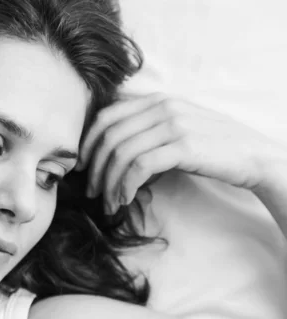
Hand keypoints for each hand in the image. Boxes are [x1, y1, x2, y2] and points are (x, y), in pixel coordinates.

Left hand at [76, 93, 286, 213]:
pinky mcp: (184, 146)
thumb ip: (145, 130)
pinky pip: (140, 166)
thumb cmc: (210, 147)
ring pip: (121, 152)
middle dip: (93, 167)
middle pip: (109, 136)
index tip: (80, 167)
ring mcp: (173, 124)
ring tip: (107, 202)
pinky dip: (125, 185)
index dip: (87, 143)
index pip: (106, 116)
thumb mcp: (174, 129)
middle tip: (89, 191)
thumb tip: (109, 152)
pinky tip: (123, 200)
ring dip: (108, 182)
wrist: (255, 155)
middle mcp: (162, 107)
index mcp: (156, 100)